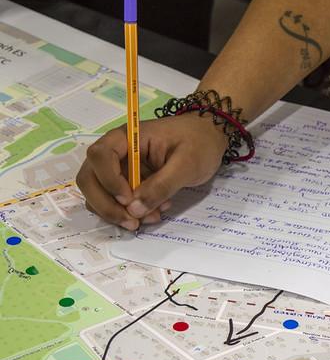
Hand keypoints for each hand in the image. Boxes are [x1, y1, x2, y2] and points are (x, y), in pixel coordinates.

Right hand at [76, 113, 226, 229]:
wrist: (209, 139)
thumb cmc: (199, 143)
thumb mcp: (186, 164)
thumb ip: (161, 186)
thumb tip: (134, 209)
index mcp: (127, 137)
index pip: (100, 156)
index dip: (108, 180)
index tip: (129, 199)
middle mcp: (116, 152)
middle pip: (90, 179)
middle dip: (106, 205)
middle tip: (133, 222)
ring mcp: (120, 168)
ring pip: (99, 194)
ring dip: (118, 212)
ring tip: (151, 217)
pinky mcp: (127, 182)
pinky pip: (116, 201)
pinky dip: (129, 212)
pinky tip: (154, 212)